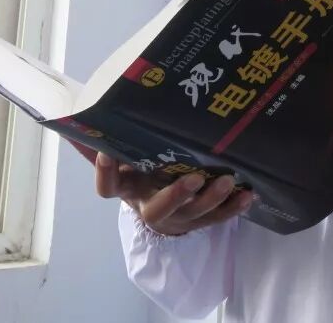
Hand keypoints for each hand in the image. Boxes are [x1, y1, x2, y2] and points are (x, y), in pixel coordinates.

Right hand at [95, 152, 251, 235]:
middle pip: (158, 210)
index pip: (108, 188)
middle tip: (194, 178)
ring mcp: (178, 217)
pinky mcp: (200, 221)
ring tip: (228, 181)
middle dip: (176, 195)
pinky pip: (218, 218)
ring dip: (212, 199)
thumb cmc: (143, 174)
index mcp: (128, 190)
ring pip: (194, 214)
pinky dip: (233, 208)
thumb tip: (83, 112)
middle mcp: (151, 207)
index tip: (107, 152)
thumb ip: (114, 138)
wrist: (161, 210)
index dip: (105, 173)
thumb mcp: (127, 158)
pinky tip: (248, 195)